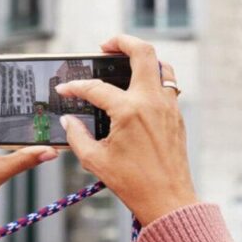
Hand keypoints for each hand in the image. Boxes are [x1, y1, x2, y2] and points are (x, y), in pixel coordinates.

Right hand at [55, 35, 197, 225]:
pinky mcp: (177, 115)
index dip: (75, 87)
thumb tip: (69, 121)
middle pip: (143, 52)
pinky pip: (168, 84)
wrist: (168, 200)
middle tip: (105, 46)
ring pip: (161, 65)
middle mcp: (151, 101)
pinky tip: (139, 87)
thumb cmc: (133, 183)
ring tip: (125, 60)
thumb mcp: (96, 160)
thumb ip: (77, 136)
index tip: (64, 90)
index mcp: (129, 111)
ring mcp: (168, 106)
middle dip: (122, 41)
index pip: (96, 88)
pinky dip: (153, 77)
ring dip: (143, 57)